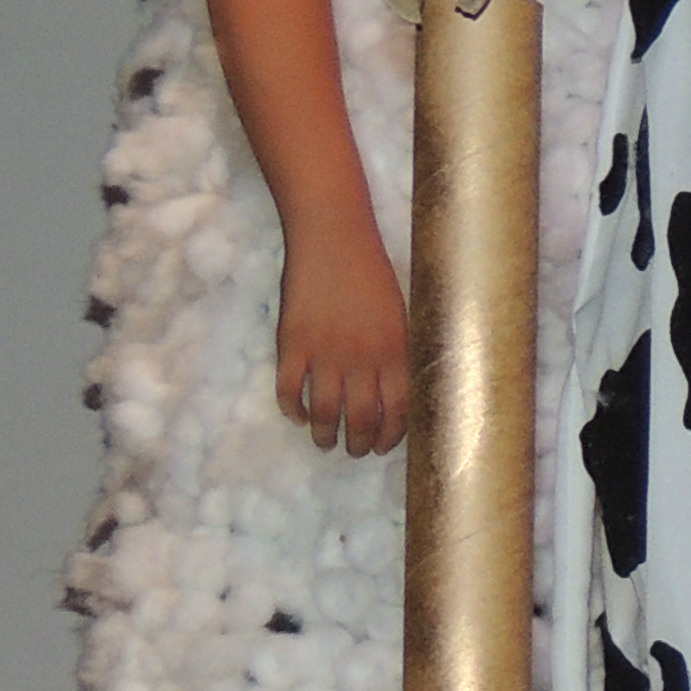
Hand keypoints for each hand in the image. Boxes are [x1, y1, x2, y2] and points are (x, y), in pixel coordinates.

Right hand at [275, 234, 412, 454]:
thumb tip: (400, 393)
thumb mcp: (401, 315)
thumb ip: (400, 353)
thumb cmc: (373, 274)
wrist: (334, 240)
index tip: (383, 445)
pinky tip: (297, 415)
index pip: (398, 410)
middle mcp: (362, 358)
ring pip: (325, 412)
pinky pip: (289, 390)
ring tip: (325, 441)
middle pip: (362, 418)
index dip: (390, 435)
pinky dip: (291, 409)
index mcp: (395, 351)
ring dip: (325, 434)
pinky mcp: (292, 344)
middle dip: (358, 443)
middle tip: (354, 450)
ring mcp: (325, 353)